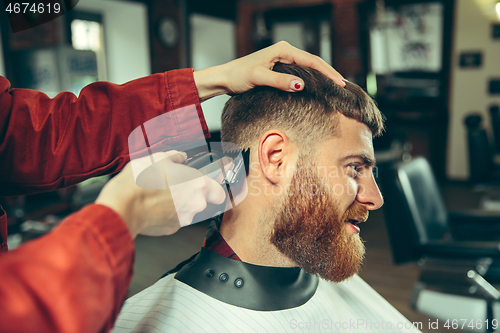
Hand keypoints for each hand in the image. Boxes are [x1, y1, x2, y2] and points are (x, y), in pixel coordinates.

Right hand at [95, 151, 225, 237]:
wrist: (123, 205)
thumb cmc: (140, 181)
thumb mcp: (158, 158)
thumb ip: (175, 157)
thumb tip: (180, 157)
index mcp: (199, 184)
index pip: (220, 191)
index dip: (215, 186)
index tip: (212, 183)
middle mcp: (196, 204)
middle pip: (204, 200)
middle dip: (194, 194)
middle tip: (178, 185)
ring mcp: (184, 219)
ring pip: (189, 210)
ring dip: (181, 203)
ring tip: (162, 193)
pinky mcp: (171, 229)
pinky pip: (175, 219)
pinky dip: (168, 213)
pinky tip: (155, 205)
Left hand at [193, 41, 344, 101]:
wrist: (225, 79)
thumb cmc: (239, 76)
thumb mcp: (259, 78)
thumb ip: (280, 81)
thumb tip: (301, 85)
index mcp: (283, 50)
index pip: (311, 61)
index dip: (327, 72)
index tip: (340, 83)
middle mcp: (285, 52)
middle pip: (313, 62)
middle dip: (329, 73)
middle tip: (343, 86)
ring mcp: (283, 59)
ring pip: (308, 67)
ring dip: (322, 76)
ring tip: (336, 86)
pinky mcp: (280, 68)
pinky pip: (301, 72)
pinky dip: (312, 79)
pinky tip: (318, 86)